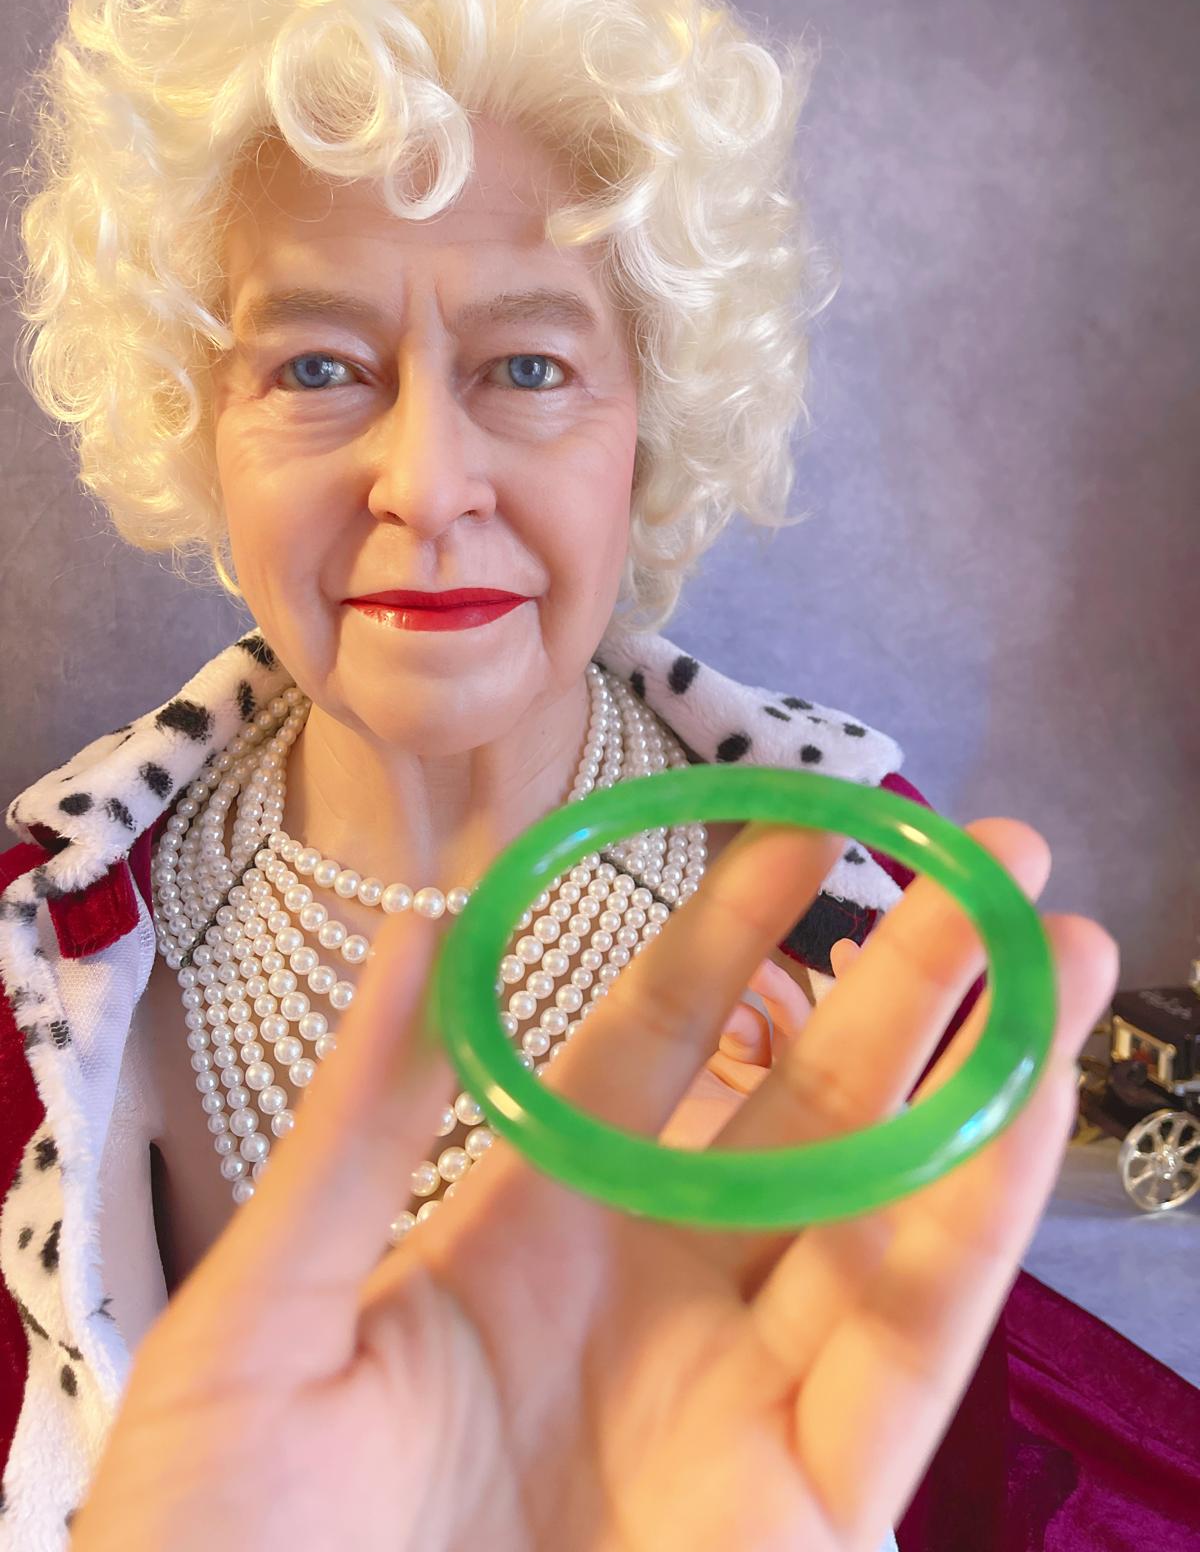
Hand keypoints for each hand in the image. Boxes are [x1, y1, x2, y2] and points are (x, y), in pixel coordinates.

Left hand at [70, 819, 1117, 1551]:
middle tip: (989, 852)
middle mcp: (655, 1291)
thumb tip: (417, 923)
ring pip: (889, 1203)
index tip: (797, 825)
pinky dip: (982, 1225)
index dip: (731, 930)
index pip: (655, 1042)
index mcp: (527, 1228)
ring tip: (1062, 950)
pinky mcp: (809, 1511)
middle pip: (803, 1100)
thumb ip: (358, 1127)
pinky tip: (1035, 1110)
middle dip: (901, 974)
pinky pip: (912, 1349)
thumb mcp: (264, 1326)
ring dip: (980, 1075)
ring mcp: (740, 1396)